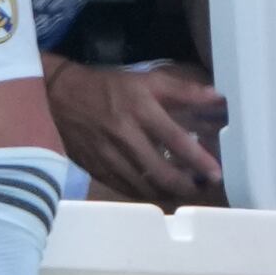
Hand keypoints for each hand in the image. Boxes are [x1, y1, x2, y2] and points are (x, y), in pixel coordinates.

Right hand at [48, 58, 225, 208]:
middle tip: (202, 187)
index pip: (175, 140)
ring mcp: (106, 155)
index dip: (198, 159)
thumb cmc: (109, 87)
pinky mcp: (93, 168)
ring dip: (167, 193)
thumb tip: (217, 97)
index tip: (215, 172)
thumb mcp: (147, 80)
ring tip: (185, 192)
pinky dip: (143, 194)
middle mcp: (124, 135)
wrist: (58, 96)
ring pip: (142, 185)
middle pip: (159, 171)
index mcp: (140, 110)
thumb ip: (184, 90)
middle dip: (185, 185)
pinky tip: (157, 193)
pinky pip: (122, 188)